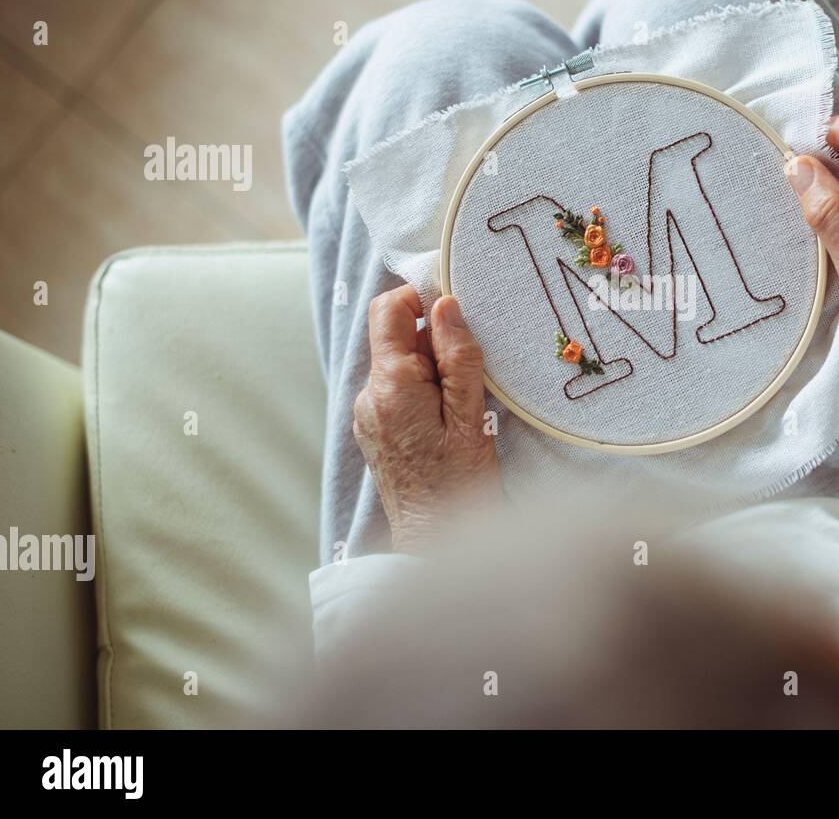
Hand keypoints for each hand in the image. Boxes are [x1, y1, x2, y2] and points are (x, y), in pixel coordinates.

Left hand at [353, 286, 501, 552]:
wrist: (434, 540)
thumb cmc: (459, 483)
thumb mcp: (470, 415)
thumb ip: (458, 357)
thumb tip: (446, 305)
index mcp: (390, 385)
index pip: (387, 309)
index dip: (420, 298)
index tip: (456, 313)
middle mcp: (369, 395)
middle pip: (396, 337)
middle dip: (434, 341)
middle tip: (469, 372)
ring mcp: (368, 414)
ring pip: (399, 365)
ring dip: (431, 368)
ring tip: (462, 403)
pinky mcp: (375, 430)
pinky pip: (397, 390)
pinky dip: (423, 391)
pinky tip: (447, 420)